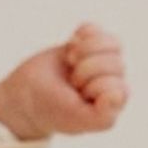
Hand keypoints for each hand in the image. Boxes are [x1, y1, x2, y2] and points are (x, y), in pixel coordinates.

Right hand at [0, 23, 128, 139]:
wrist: (28, 93)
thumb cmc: (52, 109)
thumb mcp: (76, 118)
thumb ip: (102, 116)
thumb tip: (119, 95)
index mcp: (114, 104)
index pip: (118, 86)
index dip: (93, 87)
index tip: (77, 96)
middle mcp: (114, 83)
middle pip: (116, 63)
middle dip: (86, 70)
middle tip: (72, 82)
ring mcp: (104, 63)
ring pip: (113, 43)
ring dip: (85, 50)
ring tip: (72, 62)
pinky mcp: (91, 45)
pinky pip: (96, 29)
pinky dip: (81, 34)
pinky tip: (71, 48)